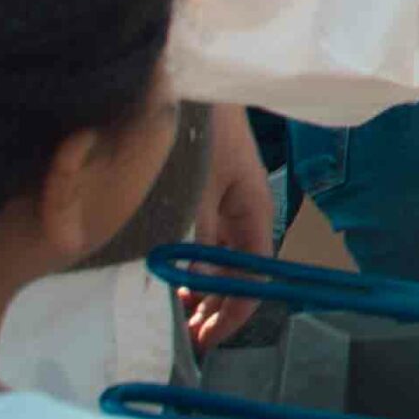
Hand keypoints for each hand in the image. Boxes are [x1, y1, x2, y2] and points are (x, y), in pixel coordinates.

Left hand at [180, 129, 279, 350]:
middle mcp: (240, 213)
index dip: (235, 311)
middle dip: (213, 306)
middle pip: (235, 272)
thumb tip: (196, 287)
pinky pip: (197, 241)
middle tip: (184, 335)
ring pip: (214, 259)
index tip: (207, 338)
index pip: (254, 275)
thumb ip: (197, 241)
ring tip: (172, 311)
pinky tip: (164, 276)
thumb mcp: (196, 192)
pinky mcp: (197, 194)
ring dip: (198, 288)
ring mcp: (219, 204)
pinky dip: (185, 263)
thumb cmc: (200, 131)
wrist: (185, 80)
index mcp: (253, 212)